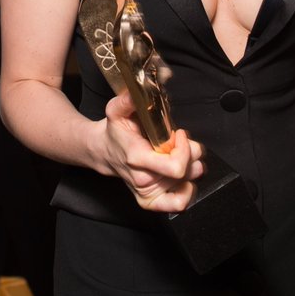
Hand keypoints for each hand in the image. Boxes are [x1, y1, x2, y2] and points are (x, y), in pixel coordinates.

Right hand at [101, 93, 203, 212]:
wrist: (103, 151)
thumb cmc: (115, 131)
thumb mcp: (117, 109)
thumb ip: (129, 99)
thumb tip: (139, 91)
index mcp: (137, 158)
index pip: (176, 166)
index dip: (185, 148)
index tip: (178, 133)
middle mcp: (144, 179)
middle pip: (185, 172)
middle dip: (190, 152)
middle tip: (180, 141)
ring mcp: (148, 192)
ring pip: (187, 183)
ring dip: (191, 167)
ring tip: (179, 154)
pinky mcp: (150, 201)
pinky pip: (177, 205)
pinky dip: (187, 193)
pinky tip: (184, 179)